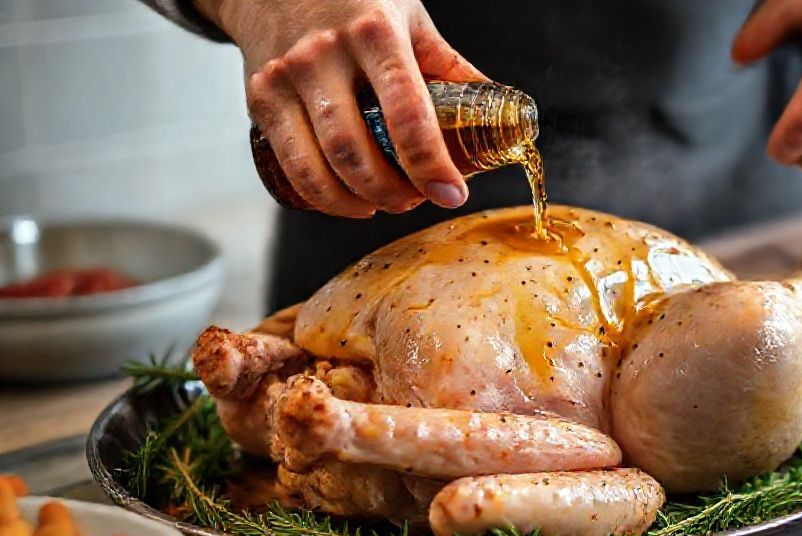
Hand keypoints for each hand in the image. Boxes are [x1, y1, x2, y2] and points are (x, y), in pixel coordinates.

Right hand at [195, 0, 486, 215]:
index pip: (407, 112)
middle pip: (357, 151)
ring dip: (359, 202)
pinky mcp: (259, 100)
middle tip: (416, 199)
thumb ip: (448, 66)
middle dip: (393, 193)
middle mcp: (325, 55)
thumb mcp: (408, 18)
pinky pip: (291, 167)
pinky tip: (349, 201)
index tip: (451, 193)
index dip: (430, 163)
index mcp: (374, 33)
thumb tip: (497, 112)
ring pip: (319, 167)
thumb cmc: (352, 1)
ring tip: (385, 203)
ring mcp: (286, 79)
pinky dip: (323, 198)